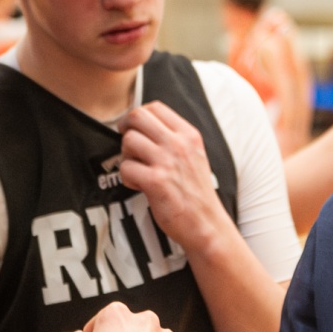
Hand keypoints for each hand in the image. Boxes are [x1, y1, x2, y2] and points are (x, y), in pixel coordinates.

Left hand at [118, 101, 230, 250]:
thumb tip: (142, 126)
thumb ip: (173, 138)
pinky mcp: (156, 181)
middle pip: (137, 116)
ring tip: (138, 170)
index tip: (135, 130)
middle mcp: (179, 144)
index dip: (138, 117)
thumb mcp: (193, 155)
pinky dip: (127, 178)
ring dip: (126, 156)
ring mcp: (167, 162)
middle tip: (128, 146)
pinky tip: (140, 186)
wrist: (207, 224)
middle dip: (125, 130)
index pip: (155, 107)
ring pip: (128, 141)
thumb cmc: (196, 193)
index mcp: (189, 134)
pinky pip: (126, 168)